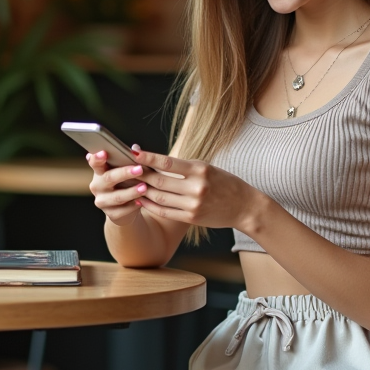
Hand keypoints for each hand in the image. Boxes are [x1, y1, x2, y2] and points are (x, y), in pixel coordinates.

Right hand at [86, 147, 151, 226]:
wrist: (127, 209)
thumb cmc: (128, 183)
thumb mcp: (127, 171)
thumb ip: (129, 161)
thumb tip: (135, 148)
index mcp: (99, 171)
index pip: (95, 163)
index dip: (97, 158)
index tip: (103, 153)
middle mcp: (97, 186)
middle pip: (108, 178)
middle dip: (124, 173)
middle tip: (140, 169)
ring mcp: (102, 201)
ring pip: (117, 196)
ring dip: (131, 192)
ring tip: (144, 187)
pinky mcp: (111, 214)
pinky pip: (122, 210)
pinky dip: (133, 206)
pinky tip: (141, 202)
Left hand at [131, 150, 263, 230]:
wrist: (244, 206)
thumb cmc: (225, 183)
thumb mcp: (207, 168)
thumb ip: (184, 167)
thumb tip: (157, 161)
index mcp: (200, 170)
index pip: (167, 162)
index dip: (148, 157)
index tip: (133, 151)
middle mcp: (196, 187)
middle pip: (159, 181)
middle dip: (140, 174)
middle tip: (124, 168)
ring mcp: (193, 204)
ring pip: (159, 197)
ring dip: (142, 191)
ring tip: (129, 183)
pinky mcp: (191, 218)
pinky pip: (165, 212)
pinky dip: (150, 205)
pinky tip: (141, 199)